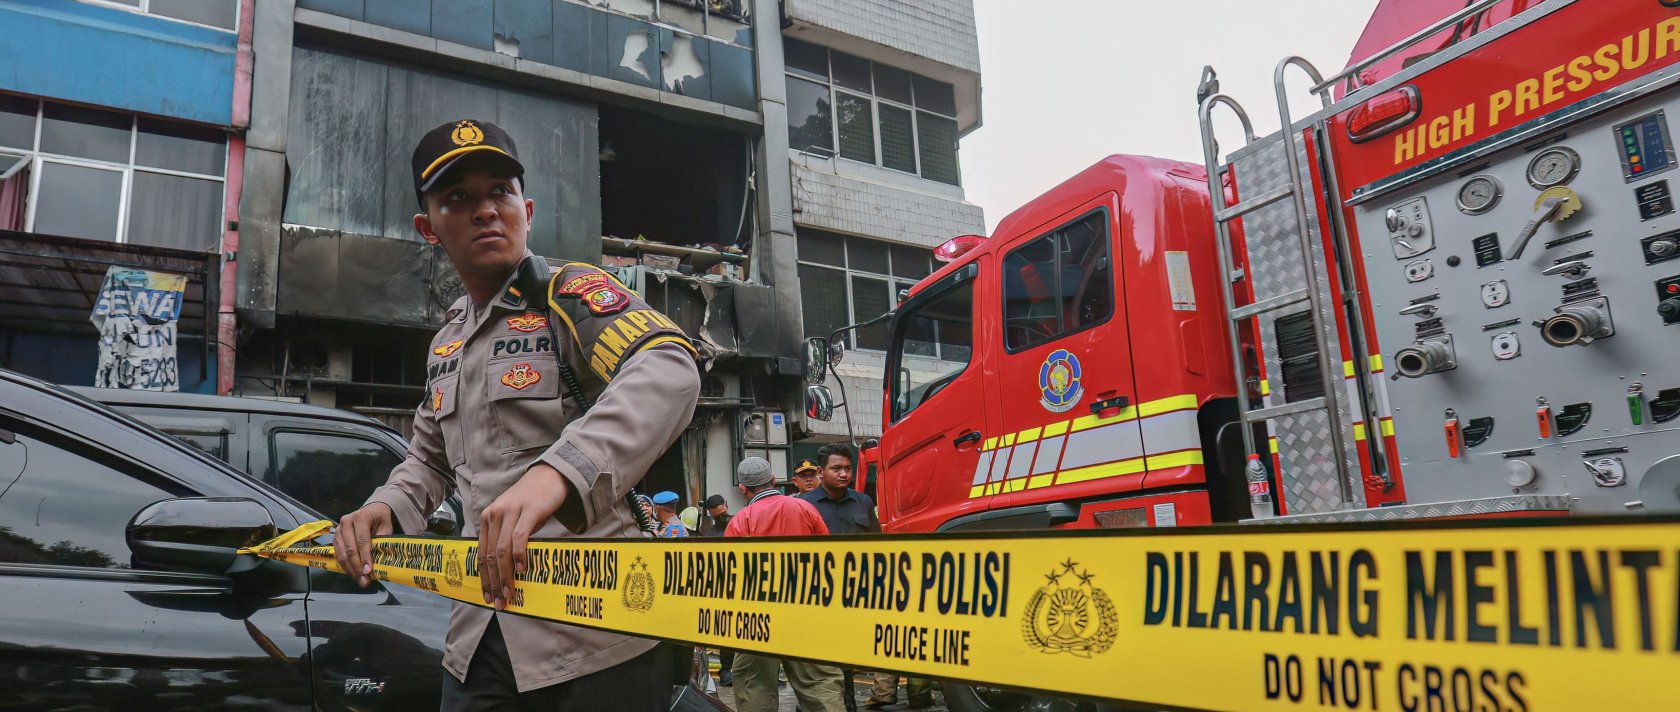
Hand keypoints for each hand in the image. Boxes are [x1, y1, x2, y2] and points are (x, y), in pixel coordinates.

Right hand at [334, 502, 393, 586]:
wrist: (371, 510)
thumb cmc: (380, 519)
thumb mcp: (386, 527)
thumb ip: (381, 542)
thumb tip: (378, 563)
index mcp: (360, 517)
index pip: (362, 541)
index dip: (365, 557)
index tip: (369, 571)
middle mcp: (346, 522)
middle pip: (350, 549)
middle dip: (357, 567)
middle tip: (365, 581)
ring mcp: (338, 530)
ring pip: (342, 554)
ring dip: (351, 570)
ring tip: (360, 581)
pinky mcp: (335, 538)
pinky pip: (338, 555)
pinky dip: (346, 566)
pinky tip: (354, 574)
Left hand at [478, 463, 570, 609]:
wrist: (549, 475)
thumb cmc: (533, 501)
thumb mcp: (513, 519)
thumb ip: (505, 538)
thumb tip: (504, 569)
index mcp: (488, 519)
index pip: (481, 554)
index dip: (484, 579)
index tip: (488, 597)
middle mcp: (494, 515)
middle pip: (489, 556)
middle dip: (493, 582)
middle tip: (499, 602)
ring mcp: (511, 511)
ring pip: (502, 550)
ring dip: (505, 575)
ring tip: (510, 592)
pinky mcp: (529, 510)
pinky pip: (519, 538)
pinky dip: (519, 556)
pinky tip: (523, 570)